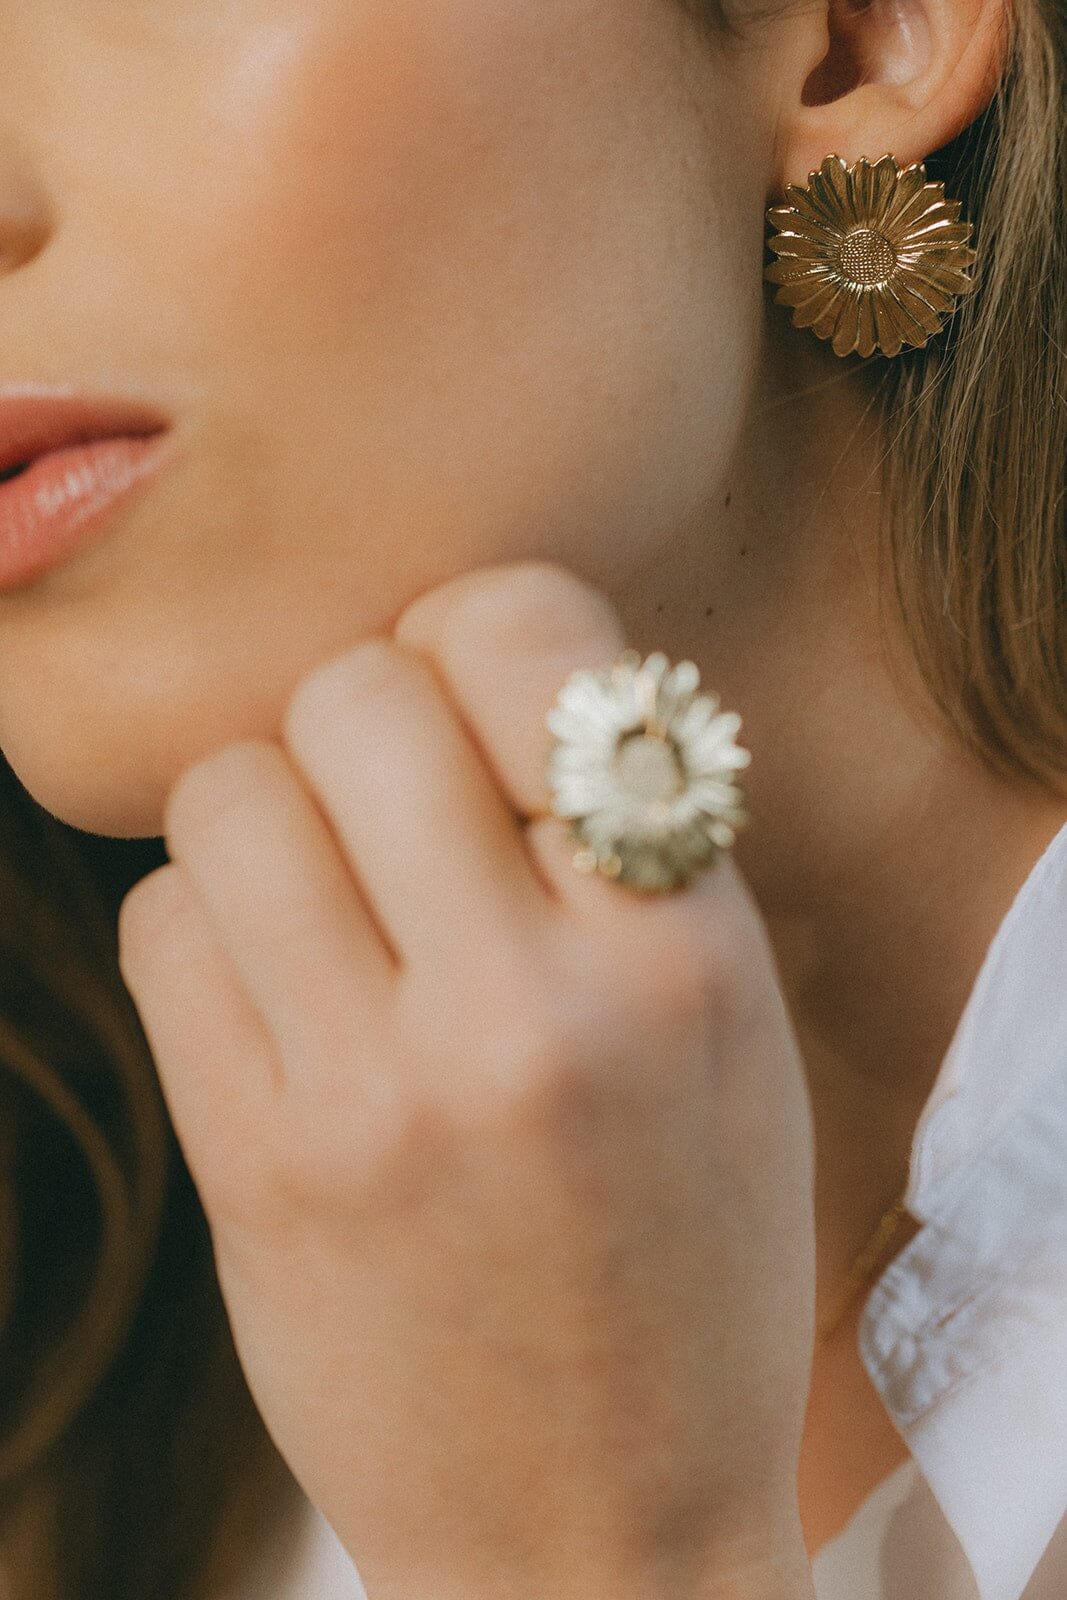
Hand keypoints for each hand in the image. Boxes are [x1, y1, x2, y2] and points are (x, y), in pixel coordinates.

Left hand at [117, 561, 816, 1599]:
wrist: (598, 1527)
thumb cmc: (681, 1259)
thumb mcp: (730, 1034)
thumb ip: (622, 841)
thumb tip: (469, 668)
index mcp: (682, 951)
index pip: (525, 636)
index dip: (473, 634)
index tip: (472, 701)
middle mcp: (530, 1008)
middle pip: (350, 692)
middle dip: (361, 719)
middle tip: (395, 807)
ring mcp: (376, 1096)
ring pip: (229, 794)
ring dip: (269, 818)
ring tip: (330, 903)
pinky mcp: (257, 1172)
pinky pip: (163, 926)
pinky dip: (208, 929)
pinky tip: (276, 998)